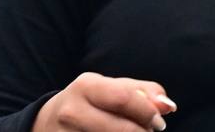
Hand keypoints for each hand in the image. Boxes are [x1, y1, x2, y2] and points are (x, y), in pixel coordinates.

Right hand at [32, 73, 176, 131]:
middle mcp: (72, 112)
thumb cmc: (90, 103)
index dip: (147, 112)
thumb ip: (144, 92)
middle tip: (150, 131)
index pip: (124, 99)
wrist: (46, 123)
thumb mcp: (111, 89)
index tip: (159, 121)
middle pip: (121, 130)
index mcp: (85, 87)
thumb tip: (168, 106)